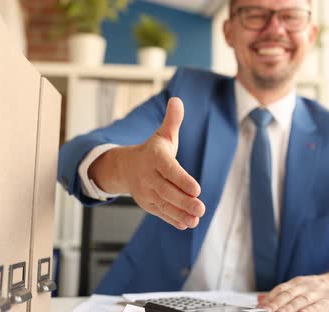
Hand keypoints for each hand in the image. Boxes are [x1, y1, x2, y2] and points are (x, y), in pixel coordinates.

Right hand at [88, 97, 204, 229]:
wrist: (126, 167)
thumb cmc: (153, 150)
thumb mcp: (163, 134)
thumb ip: (172, 121)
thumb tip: (177, 100)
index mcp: (154, 158)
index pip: (169, 170)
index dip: (182, 180)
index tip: (197, 189)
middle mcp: (148, 176)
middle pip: (167, 191)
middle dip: (184, 201)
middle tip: (201, 208)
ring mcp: (146, 192)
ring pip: (164, 204)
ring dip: (180, 213)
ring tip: (196, 219)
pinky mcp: (147, 204)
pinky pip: (160, 212)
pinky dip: (172, 219)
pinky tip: (186, 224)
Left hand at [257, 268, 328, 311]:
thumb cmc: (321, 288)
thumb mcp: (301, 286)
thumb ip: (282, 293)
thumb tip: (260, 300)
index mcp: (298, 282)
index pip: (280, 290)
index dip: (269, 299)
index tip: (259, 308)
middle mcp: (307, 286)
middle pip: (287, 296)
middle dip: (274, 305)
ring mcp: (318, 293)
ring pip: (300, 302)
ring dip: (287, 309)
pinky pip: (317, 308)